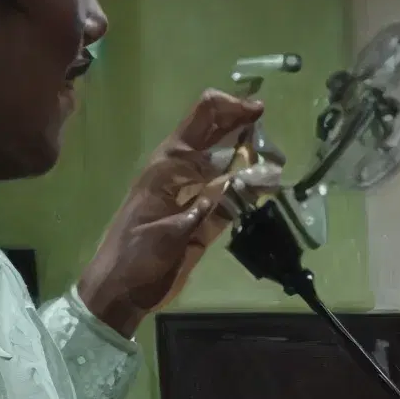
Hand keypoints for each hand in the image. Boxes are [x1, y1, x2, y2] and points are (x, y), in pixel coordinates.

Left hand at [75, 91, 263, 337]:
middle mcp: (184, 172)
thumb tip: (247, 182)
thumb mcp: (169, 232)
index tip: (260, 112)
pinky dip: (250, 189)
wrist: (121, 291)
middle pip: (217, 135)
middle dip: (245, 127)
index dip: (230, 107)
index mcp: (168, 166)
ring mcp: (195, 194)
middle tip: (274, 138)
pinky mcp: (205, 218)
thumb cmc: (135, 258)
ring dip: (252, 159)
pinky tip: (268, 187)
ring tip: (277, 163)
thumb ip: (208, 208)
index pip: (201, 119)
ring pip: (228, 164)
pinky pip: (232, 196)